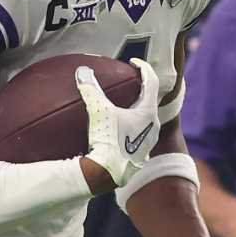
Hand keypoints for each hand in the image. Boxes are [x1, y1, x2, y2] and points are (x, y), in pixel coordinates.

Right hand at [77, 59, 160, 190]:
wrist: (107, 174)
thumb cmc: (107, 141)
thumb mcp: (98, 111)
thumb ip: (91, 90)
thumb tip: (82, 72)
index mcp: (148, 112)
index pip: (151, 81)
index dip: (143, 68)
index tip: (133, 62)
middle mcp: (152, 126)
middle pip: (151, 100)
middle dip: (141, 89)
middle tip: (130, 81)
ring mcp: (148, 143)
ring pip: (146, 119)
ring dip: (137, 109)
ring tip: (125, 104)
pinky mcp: (140, 155)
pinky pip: (139, 134)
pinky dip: (132, 126)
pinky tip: (119, 129)